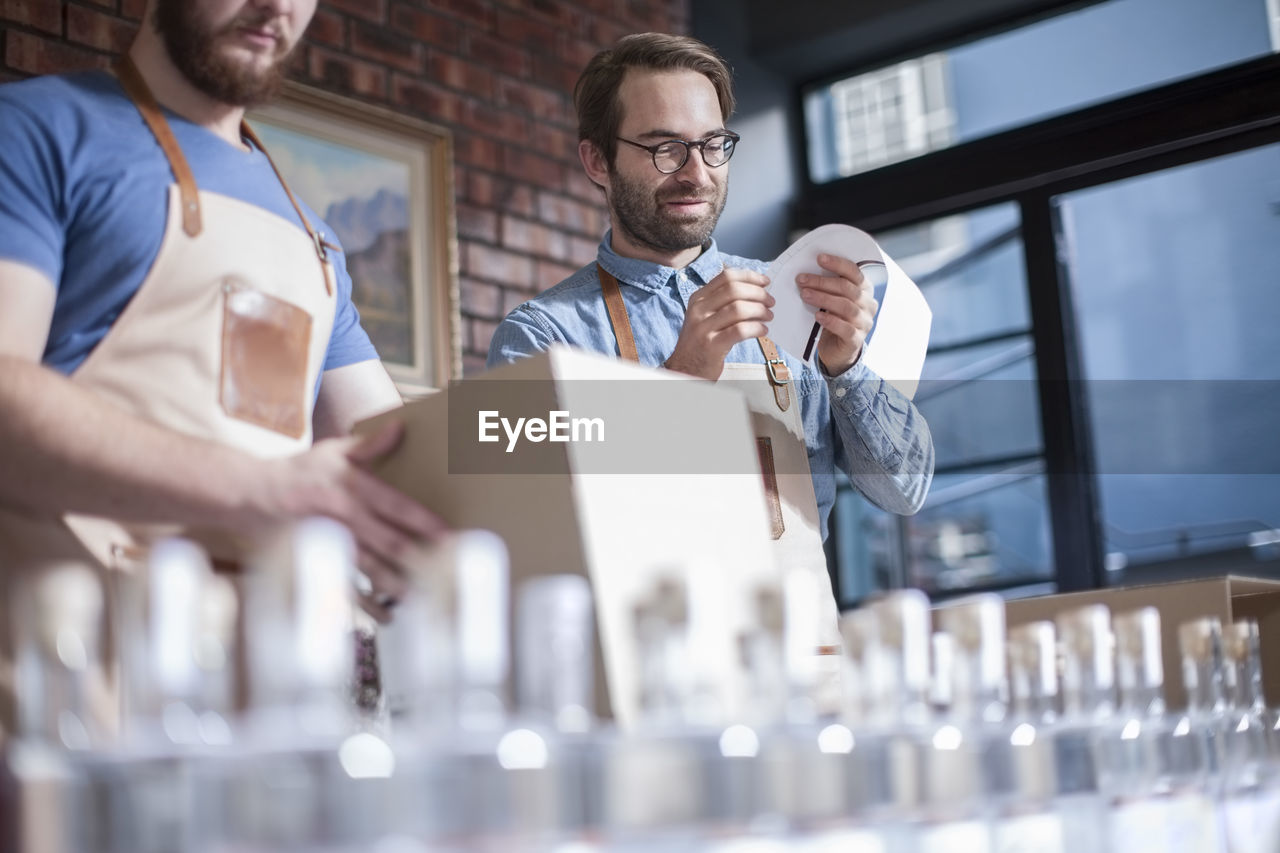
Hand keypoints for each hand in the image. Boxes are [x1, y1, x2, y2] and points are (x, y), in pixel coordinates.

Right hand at [258, 419, 445, 621]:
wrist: (252, 496)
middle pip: (390, 542)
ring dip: (399, 584)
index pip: (398, 507)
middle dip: (421, 557)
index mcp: (353, 489)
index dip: (426, 522)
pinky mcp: (317, 563)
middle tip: (449, 570)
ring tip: (427, 595)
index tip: (450, 534)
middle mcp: (345, 518)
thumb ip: (369, 444)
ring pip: (371, 569)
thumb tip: (401, 426)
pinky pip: (345, 589)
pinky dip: (367, 606)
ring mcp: (331, 544)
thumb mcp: (333, 451)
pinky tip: (388, 616)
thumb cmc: (299, 472)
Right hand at [663, 267, 773, 380]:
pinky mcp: (711, 345)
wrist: (684, 369)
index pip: (726, 277)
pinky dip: (756, 328)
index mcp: (698, 298)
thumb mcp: (705, 316)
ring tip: (768, 317)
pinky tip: (762, 331)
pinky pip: (740, 330)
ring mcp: (703, 328)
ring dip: (760, 311)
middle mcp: (698, 310)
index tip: (765, 281)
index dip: (750, 276)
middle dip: (758, 293)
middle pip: (734, 290)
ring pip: (738, 309)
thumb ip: (723, 302)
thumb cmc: (701, 342)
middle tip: (770, 302)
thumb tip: (755, 290)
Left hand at [797, 253, 877, 375]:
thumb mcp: (831, 300)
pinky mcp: (856, 340)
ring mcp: (864, 323)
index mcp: (864, 290)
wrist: (837, 351)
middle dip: (822, 282)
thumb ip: (827, 287)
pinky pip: (846, 329)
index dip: (837, 264)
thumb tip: (807, 271)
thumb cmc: (833, 319)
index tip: (819, 258)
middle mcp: (868, 305)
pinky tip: (817, 316)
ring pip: (846, 307)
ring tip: (805, 295)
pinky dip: (831, 321)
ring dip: (823, 299)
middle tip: (802, 280)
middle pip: (847, 289)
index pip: (854, 272)